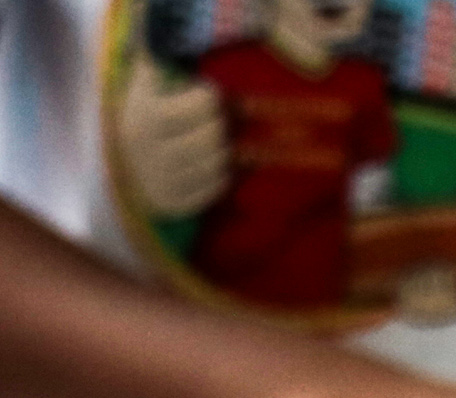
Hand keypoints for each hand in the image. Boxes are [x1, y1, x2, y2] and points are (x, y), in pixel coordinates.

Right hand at [115, 69, 228, 217]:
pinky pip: (218, 187)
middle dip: (219, 126)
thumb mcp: (139, 88)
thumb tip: (150, 23)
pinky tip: (207, 165)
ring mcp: (164, 180)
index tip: (204, 96)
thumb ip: (151, 61)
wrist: (122, 172)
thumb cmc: (138, 120)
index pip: (204, 104)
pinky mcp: (176, 204)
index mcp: (145, 117)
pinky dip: (219, 175)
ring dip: (221, 151)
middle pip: (216, 135)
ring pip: (220, 162)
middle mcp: (153, 151)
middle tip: (214, 122)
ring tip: (209, 143)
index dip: (209, 97)